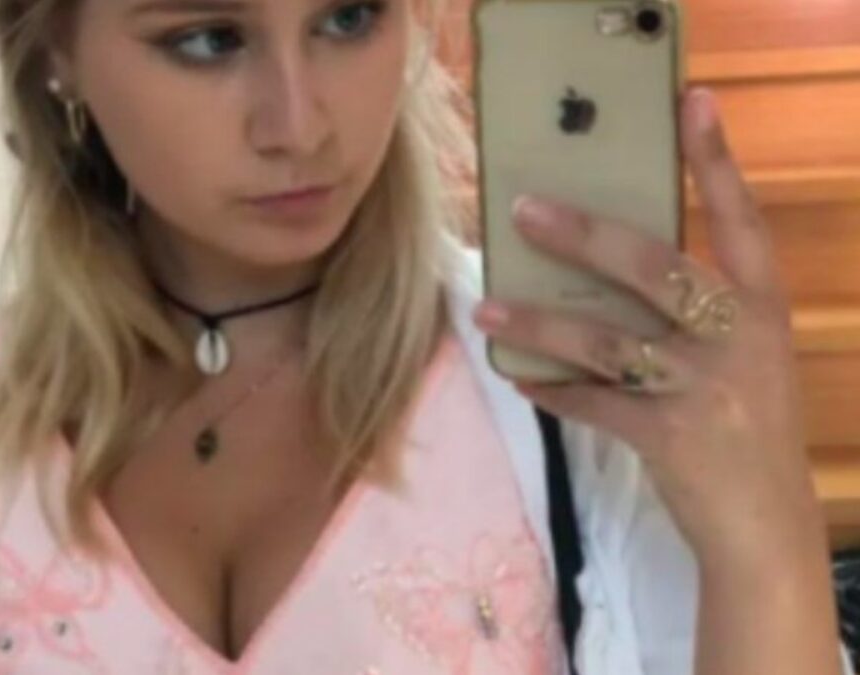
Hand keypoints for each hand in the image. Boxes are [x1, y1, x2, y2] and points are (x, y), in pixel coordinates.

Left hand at [472, 87, 828, 574]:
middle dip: (583, 236)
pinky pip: (592, 404)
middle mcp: (738, 337)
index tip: (692, 102)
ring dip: (537, 323)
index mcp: (763, 307)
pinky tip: (517, 379)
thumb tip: (603, 269)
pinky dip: (551, 391)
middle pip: (653, 267)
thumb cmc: (747, 428)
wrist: (767, 527)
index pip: (741, 219)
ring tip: (485, 308)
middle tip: (524, 210)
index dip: (715, 160)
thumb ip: (696, 314)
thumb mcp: (744, 359)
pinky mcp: (669, 438)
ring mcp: (705, 388)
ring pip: (604, 340)